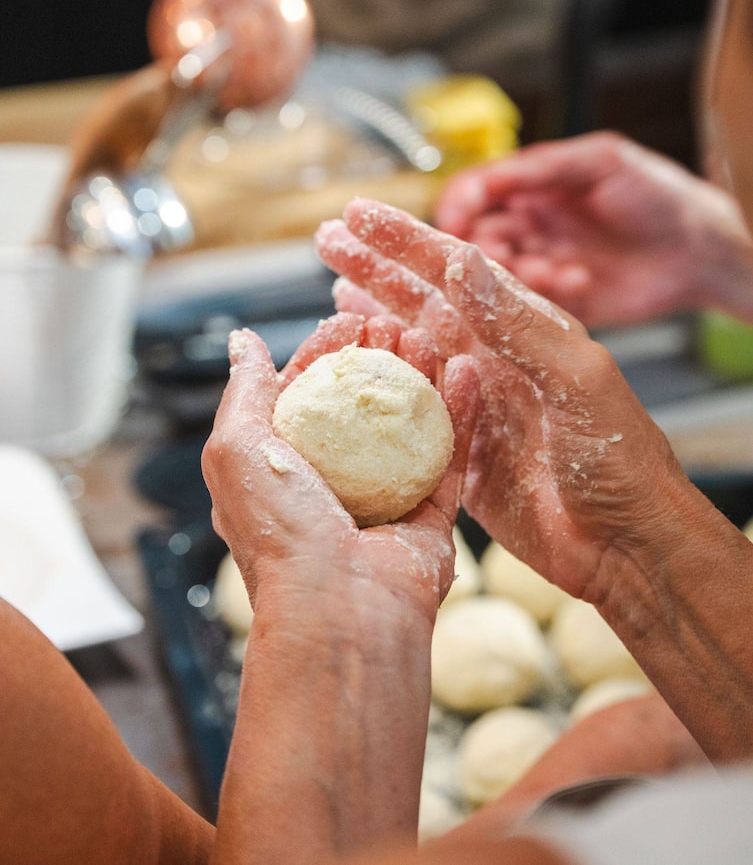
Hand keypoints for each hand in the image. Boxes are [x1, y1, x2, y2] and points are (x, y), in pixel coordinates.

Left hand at [201, 312, 478, 619]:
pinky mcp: (430, 517)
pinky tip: (468, 371)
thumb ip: (244, 391)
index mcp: (282, 469)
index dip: (325, 354)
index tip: (349, 320)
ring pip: (409, 426)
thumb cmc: (278, 528)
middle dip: (377, 360)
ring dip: (420, 378)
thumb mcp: (236, 449)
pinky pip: (449, 457)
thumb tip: (240, 341)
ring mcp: (385, 500)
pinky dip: (460, 414)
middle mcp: (333, 484)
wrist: (339, 607)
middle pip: (361, 406)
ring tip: (430, 336)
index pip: (306, 396)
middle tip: (395, 325)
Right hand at [316, 199, 699, 603]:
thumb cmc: (618, 459)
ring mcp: (473, 403)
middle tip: (327, 239)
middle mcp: (494, 359)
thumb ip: (517, 322)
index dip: (404, 240)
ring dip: (372, 316)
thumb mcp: (575, 380)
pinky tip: (356, 363)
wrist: (623, 543)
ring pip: (410, 347)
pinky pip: (408, 408)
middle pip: (421, 300)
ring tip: (332, 288)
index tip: (360, 214)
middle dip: (374, 268)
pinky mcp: (458, 449)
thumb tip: (462, 260)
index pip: (455, 271)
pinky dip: (380, 381)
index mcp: (525, 331)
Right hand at [434, 131, 752, 326]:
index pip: (473, 193)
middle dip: (482, 249)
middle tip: (503, 255)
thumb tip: (487, 178)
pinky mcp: (555, 302)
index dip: (457, 206)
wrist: (699, 250)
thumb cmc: (657, 194)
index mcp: (530, 187)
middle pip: (476, 238)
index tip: (456, 220)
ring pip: (498, 275)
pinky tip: (579, 280)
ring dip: (519, 273)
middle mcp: (528, 226)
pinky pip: (528, 303)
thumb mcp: (601, 162)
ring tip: (556, 270)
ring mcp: (540, 264)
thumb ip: (543, 167)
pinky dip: (547, 292)